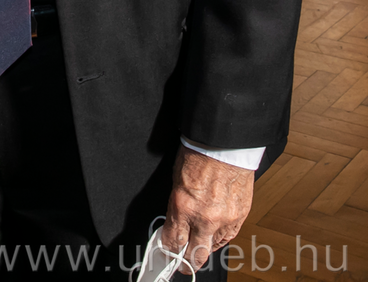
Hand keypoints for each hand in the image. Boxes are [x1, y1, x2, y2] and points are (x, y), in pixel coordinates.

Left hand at [162, 145, 253, 272]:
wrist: (225, 143)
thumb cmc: (200, 154)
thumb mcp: (177, 179)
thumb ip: (177, 205)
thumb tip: (176, 221)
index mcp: (183, 206)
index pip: (173, 242)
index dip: (168, 249)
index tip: (166, 250)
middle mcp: (204, 218)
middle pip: (195, 256)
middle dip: (186, 262)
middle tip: (181, 262)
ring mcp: (225, 220)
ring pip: (213, 249)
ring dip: (205, 248)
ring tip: (199, 243)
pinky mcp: (240, 216)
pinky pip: (229, 237)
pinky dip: (220, 238)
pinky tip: (214, 234)